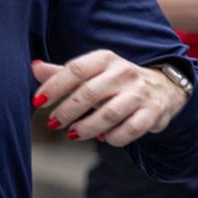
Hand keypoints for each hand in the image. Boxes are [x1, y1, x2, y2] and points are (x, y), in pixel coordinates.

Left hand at [32, 51, 188, 146]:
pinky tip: (103, 138)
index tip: (37, 102)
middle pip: (89, 93)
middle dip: (67, 111)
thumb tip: (34, 67)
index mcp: (105, 59)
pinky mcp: (152, 113)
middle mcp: (123, 72)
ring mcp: (139, 93)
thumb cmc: (116, 81)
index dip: (54, 86)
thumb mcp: (92, 72)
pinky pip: (130, 130)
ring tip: (74, 134)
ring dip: (87, 128)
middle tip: (53, 123)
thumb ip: (63, 73)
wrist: (164, 88)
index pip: (75, 69)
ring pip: (109, 114)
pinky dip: (113, 138)